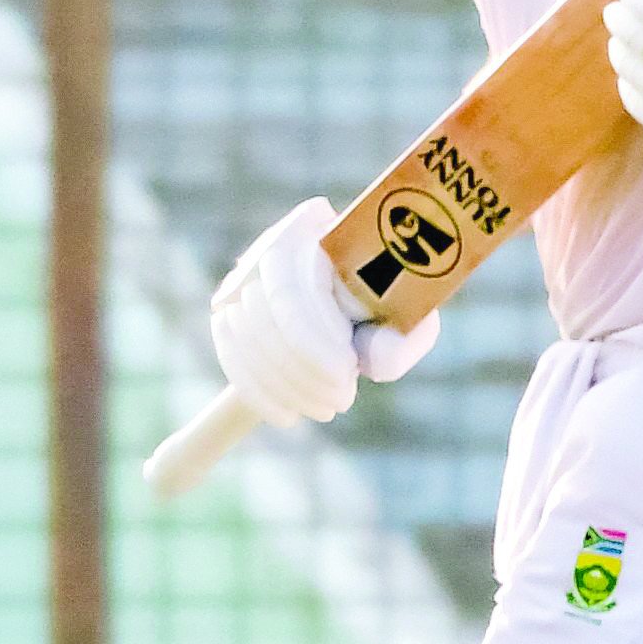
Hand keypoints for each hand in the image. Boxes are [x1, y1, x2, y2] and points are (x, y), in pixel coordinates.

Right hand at [209, 197, 440, 428]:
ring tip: (325, 409)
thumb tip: (371, 359)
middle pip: (266, 307)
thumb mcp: (411, 319)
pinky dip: (255, 388)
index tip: (347, 371)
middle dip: (300, 365)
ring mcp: (249, 273)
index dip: (313, 334)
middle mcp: (278, 242)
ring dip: (282, 383)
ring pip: (244, 330)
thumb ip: (400, 340)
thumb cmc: (394, 307)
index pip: (298, 281)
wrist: (368, 303)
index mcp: (324, 229)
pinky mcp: (232, 306)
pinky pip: (230, 349)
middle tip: (341, 400)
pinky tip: (285, 415)